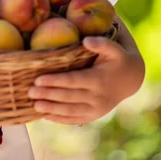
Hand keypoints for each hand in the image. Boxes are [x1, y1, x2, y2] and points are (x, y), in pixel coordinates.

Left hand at [28, 36, 144, 124]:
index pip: (73, 82)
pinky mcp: (93, 115)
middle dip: (48, 95)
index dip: (55, 81)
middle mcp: (97, 97)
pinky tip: (45, 115)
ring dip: (51, 108)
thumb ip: (101, 43)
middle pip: (68, 97)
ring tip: (33, 104)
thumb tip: (86, 40)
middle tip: (29, 91)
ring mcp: (96, 109)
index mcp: (99, 80)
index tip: (38, 79)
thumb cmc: (118, 59)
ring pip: (70, 111)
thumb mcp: (114, 48)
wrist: (131, 79)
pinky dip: (60, 118)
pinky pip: (75, 119)